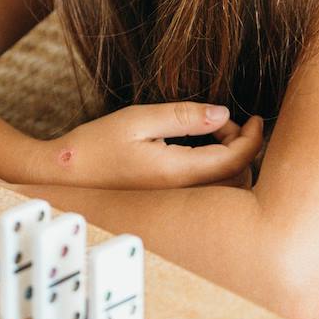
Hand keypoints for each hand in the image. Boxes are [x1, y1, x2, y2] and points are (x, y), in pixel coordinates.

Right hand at [41, 102, 264, 191]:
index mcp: (179, 174)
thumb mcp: (137, 120)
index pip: (236, 161)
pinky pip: (207, 191)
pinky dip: (214, 169)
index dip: (254, 139)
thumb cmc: (95, 146)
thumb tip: (223, 113)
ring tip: (210, 130)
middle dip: (242, 146)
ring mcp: (176, 204)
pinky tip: (197, 147)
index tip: (256, 117)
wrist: (61, 179)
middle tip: (223, 120)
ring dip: (229, 158)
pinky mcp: (168, 206)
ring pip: (224, 188)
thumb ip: (183, 116)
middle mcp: (182, 196)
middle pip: (237, 179)